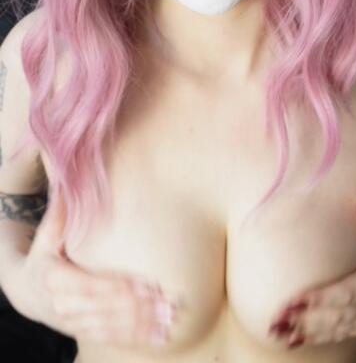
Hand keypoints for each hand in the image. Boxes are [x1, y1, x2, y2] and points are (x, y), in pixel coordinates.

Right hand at [8, 187, 185, 346]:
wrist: (24, 291)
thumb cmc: (42, 255)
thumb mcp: (47, 233)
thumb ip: (61, 210)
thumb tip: (70, 177)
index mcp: (55, 279)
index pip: (92, 286)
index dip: (120, 288)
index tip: (147, 285)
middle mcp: (63, 306)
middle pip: (105, 310)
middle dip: (139, 309)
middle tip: (169, 303)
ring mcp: (73, 323)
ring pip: (111, 328)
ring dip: (142, 327)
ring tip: (170, 320)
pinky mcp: (83, 333)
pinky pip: (110, 339)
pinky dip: (136, 340)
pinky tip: (160, 338)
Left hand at [267, 192, 355, 348]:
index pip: (346, 293)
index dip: (322, 299)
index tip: (297, 299)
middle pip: (333, 315)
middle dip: (304, 318)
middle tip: (277, 317)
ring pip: (332, 329)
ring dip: (304, 331)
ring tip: (277, 329)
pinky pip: (335, 335)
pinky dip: (314, 339)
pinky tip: (292, 340)